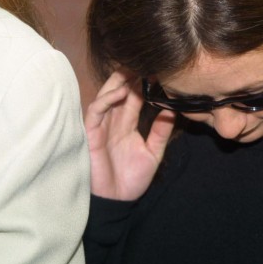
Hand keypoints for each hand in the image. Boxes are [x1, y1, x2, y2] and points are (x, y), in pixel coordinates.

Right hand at [85, 69, 175, 200]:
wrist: (117, 202)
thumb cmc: (131, 179)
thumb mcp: (153, 153)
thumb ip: (161, 132)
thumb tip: (171, 110)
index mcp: (127, 124)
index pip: (135, 97)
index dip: (144, 83)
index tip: (158, 69)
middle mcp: (114, 121)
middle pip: (119, 91)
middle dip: (130, 75)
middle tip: (144, 61)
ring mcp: (101, 126)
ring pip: (106, 96)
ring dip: (118, 82)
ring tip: (132, 69)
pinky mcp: (91, 134)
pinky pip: (95, 112)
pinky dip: (106, 100)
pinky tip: (119, 92)